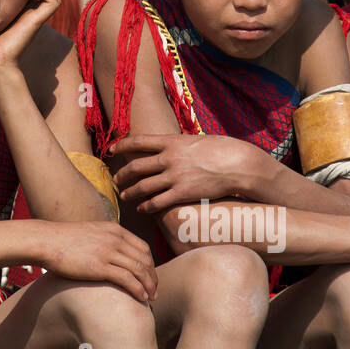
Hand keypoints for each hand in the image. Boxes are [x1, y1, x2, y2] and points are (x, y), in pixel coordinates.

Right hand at [36, 220, 156, 302]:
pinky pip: (127, 279)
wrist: (46, 241)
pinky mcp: (99, 266)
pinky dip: (138, 289)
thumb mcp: (90, 233)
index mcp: (114, 230)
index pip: (143, 247)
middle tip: (154, 290)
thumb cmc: (64, 240)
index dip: (150, 264)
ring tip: (151, 297)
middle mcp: (114, 239)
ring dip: (149, 285)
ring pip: (139, 270)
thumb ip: (105, 240)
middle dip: (153, 276)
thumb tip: (112, 254)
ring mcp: (108, 252)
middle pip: (145, 259)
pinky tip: (141, 298)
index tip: (150, 277)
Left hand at [108, 133, 258, 213]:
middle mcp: (169, 158)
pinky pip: (158, 202)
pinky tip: (142, 208)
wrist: (238, 163)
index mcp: (171, 141)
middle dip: (122, 174)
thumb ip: (180, 144)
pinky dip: (146, 206)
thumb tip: (171, 146)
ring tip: (124, 196)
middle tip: (115, 179)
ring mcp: (175, 176)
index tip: (111, 149)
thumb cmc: (222, 149)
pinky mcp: (183, 193)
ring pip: (143, 186)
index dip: (121, 145)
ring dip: (130, 192)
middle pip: (136, 167)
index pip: (138, 141)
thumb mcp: (196, 140)